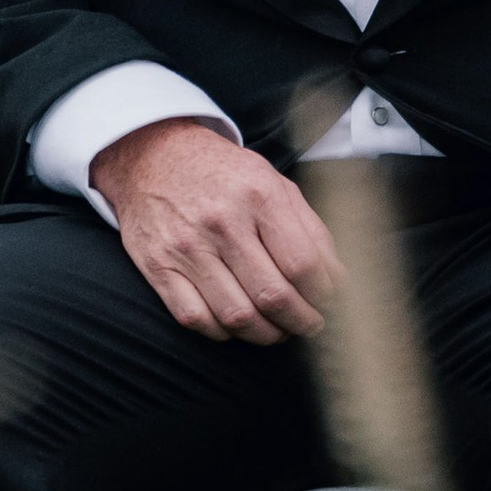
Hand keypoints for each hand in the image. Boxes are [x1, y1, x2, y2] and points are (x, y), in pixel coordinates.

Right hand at [91, 118, 342, 344]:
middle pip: (272, 295)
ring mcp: (186, 248)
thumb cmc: (224, 174)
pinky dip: (224, 333)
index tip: (329, 302)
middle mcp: (222, 222)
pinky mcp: (158, 267)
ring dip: (266, 334)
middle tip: (310, 324)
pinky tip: (238, 325)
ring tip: (280, 330)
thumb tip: (336, 278)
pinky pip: (196, 319)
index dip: (323, 293)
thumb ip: (310, 228)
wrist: (153, 156)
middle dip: (301, 321)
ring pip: (236, 316)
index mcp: (259, 196)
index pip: (302, 264)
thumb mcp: (274, 182)